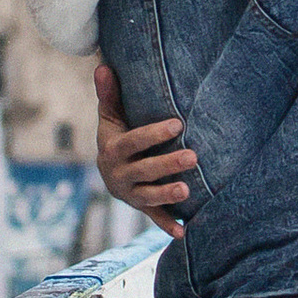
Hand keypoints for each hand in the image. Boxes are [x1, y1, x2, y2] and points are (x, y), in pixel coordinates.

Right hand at [94, 62, 196, 235]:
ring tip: (188, 189)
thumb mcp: (110, 117)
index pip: (134, 141)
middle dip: (168, 164)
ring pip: (148, 196)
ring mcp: (130, 194)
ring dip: (167, 195)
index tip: (178, 123)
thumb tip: (103, 66)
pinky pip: (154, 217)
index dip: (154, 133)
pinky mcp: (141, 207)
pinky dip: (167, 225)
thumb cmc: (116, 135)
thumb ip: (109, 95)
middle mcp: (118, 175)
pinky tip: (184, 231)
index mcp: (112, 150)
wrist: (109, 170)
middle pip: (144, 170)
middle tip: (193, 155)